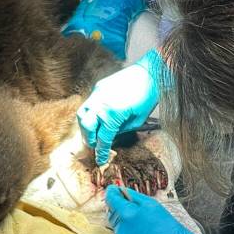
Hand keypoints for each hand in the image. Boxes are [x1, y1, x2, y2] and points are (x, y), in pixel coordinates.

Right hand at [78, 48, 165, 165]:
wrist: (151, 73)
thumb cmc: (148, 97)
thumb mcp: (136, 121)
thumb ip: (119, 131)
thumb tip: (110, 139)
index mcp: (111, 115)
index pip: (102, 138)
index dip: (101, 151)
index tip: (100, 160)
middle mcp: (100, 104)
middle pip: (86, 127)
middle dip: (89, 139)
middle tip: (95, 146)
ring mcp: (97, 93)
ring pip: (82, 114)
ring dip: (85, 127)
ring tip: (93, 134)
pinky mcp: (99, 87)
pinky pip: (89, 103)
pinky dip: (91, 113)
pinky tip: (98, 118)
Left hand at [106, 186, 221, 233]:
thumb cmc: (169, 229)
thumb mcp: (153, 205)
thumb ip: (132, 196)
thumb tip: (118, 190)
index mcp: (128, 214)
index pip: (111, 199)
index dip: (112, 194)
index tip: (114, 192)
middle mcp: (121, 231)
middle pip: (113, 217)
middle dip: (122, 215)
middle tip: (140, 220)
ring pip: (117, 233)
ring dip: (126, 231)